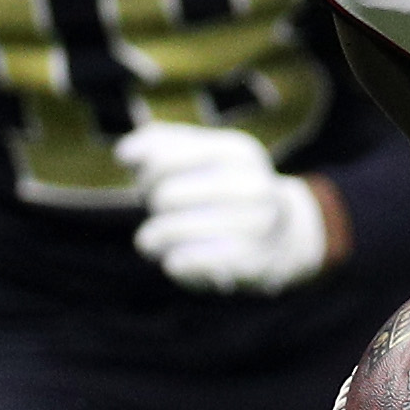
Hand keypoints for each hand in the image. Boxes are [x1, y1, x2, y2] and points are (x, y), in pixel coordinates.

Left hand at [121, 122, 338, 292]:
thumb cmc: (226, 190)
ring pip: (169, 230)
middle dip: (151, 203)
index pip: (165, 160)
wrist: (285, 236)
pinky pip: (184, 262)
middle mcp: (252, 186)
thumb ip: (159, 144)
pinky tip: (175, 260)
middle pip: (164, 195)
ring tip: (152, 240)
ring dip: (151, 238)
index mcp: (240, 152)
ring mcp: (254, 226)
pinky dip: (172, 261)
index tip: (147, 181)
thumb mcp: (203, 156)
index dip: (146, 173)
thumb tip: (124, 155)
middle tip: (159, 210)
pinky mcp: (247, 264)